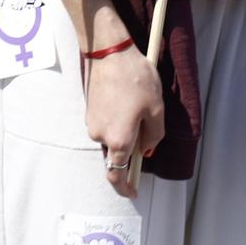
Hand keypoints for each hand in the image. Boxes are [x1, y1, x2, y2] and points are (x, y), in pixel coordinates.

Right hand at [83, 45, 164, 199]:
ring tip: (138, 101)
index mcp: (119, 139)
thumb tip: (146, 150)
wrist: (109, 53)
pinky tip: (126, 97)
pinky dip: (117, 118)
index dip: (125, 187)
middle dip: (133, 144)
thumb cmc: (135, 78)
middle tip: (147, 119)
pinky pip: (106, 123)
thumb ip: (154, 134)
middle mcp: (101, 136)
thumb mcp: (156, 107)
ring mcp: (92, 123)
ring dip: (126, 128)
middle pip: (119, 152)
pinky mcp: (89, 111)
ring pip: (113, 136)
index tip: (133, 191)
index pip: (117, 175)